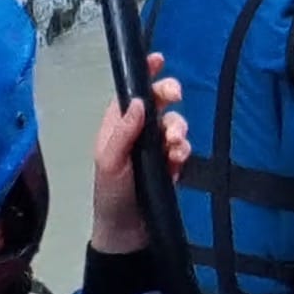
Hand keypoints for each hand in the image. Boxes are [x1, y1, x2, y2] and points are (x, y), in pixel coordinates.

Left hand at [90, 55, 190, 254]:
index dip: (144, 75)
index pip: (132, 93)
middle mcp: (138, 133)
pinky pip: (183, 148)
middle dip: (169, 96)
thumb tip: (140, 101)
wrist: (128, 233)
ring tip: (174, 144)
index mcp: (117, 126)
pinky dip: (184, 149)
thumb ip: (124, 132)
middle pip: (159, 103)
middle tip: (175, 97)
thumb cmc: (111, 196)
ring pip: (175, 124)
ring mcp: (156, 149)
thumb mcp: (109, 162)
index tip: (158, 60)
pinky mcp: (171, 165)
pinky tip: (179, 159)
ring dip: (178, 128)